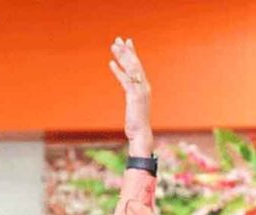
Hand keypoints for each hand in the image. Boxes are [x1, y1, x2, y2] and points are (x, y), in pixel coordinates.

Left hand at [109, 37, 152, 156]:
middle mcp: (144, 86)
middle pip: (135, 64)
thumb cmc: (137, 123)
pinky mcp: (135, 97)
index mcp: (144, 87)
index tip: (127, 43)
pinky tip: (111, 63)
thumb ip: (132, 97)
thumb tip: (130, 94)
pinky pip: (126, 81)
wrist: (141, 134)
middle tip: (118, 39)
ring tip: (113, 46)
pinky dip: (119, 71)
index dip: (132, 53)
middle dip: (126, 51)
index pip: (138, 66)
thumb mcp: (134, 106)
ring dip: (122, 57)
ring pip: (131, 69)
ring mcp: (141, 91)